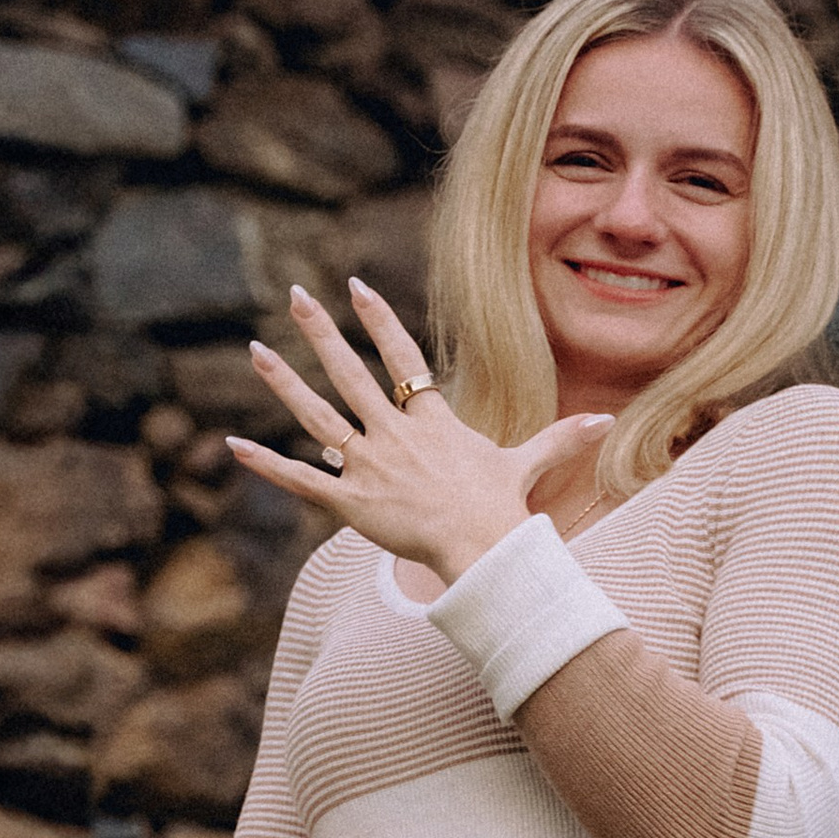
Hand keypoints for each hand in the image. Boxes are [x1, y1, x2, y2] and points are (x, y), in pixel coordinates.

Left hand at [226, 278, 611, 586]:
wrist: (484, 551)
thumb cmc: (502, 510)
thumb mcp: (527, 465)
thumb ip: (559, 439)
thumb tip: (606, 421)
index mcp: (430, 420)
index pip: (401, 357)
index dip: (377, 320)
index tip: (356, 286)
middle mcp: (393, 434)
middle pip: (349, 373)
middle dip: (320, 331)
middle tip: (296, 295)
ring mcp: (368, 465)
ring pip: (317, 415)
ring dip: (283, 381)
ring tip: (255, 349)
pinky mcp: (348, 502)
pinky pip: (300, 478)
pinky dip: (264, 464)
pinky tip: (231, 444)